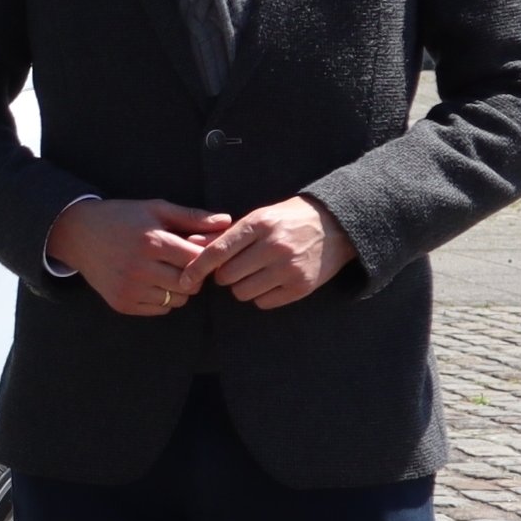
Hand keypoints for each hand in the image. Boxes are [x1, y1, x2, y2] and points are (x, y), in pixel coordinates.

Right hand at [47, 197, 228, 317]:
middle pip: (190, 284)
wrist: (77, 234)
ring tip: (166, 272)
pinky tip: (151, 282)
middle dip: (194, 275)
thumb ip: (192, 217)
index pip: (197, 260)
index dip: (205, 257)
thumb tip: (226, 221)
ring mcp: (129, 288)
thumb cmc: (121, 218)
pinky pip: (159, 309)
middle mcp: (140, 268)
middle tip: (184, 263)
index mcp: (151, 242)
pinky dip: (162, 299)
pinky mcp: (122, 303)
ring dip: (179, 288)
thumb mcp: (155, 209)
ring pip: (177, 299)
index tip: (199, 251)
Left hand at [187, 195, 352, 309]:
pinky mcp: (301, 286)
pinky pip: (264, 303)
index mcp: (259, 224)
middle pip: (226, 276)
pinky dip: (262, 296)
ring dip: (242, 286)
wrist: (335, 226)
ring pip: (242, 292)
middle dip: (224, 275)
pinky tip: (271, 281)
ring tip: (255, 274)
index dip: (197, 268)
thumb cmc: (287, 220)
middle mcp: (273, 246)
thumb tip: (190, 244)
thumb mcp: (257, 218)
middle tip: (236, 267)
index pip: (217, 252)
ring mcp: (289, 268)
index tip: (185, 278)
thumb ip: (224, 234)